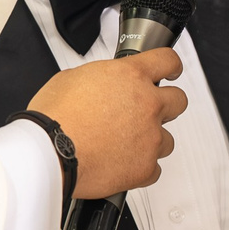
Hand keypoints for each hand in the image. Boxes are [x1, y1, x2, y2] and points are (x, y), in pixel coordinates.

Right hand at [29, 50, 186, 199]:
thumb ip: (99, 78)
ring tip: (125, 145)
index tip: (172, 70)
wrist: (49, 152)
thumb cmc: (55, 117)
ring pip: (168, 139)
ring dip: (151, 140)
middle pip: (179, 100)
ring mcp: (150, 137)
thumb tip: (100, 84)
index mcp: (131, 76)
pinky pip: (154, 169)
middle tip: (148, 112)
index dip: (171, 65)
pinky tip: (122, 164)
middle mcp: (147, 105)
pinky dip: (141, 168)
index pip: (167, 61)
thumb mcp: (71, 78)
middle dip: (167, 105)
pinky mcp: (145, 167)